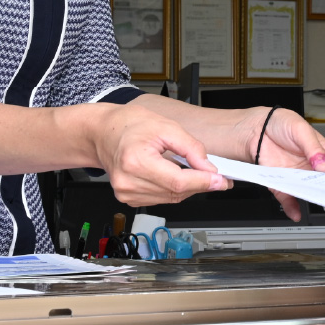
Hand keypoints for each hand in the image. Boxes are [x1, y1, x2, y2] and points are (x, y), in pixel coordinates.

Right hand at [83, 100, 230, 205]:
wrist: (103, 133)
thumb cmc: (129, 125)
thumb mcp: (166, 126)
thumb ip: (191, 148)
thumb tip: (208, 169)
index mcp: (135, 161)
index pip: (177, 181)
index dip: (203, 182)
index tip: (221, 180)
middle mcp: (128, 182)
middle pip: (176, 192)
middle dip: (200, 185)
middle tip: (217, 177)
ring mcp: (126, 193)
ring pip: (170, 198)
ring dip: (188, 188)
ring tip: (194, 172)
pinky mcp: (128, 198)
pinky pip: (161, 199)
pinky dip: (174, 190)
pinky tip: (176, 176)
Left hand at [248, 108, 324, 221]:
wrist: (256, 128)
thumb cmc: (281, 123)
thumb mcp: (302, 130)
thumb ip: (314, 148)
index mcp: (322, 152)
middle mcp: (310, 165)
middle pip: (324, 182)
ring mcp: (296, 174)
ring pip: (307, 191)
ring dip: (311, 197)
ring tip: (315, 201)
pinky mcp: (281, 182)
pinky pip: (288, 197)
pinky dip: (292, 206)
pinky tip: (296, 212)